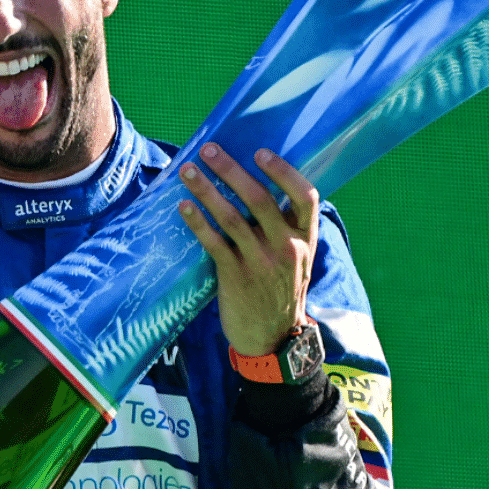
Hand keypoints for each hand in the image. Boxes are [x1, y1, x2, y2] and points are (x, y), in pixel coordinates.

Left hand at [176, 143, 318, 356]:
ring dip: (206, 190)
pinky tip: (183, 207)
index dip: (283, 171)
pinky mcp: (236, 277)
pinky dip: (197, 222)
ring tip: (187, 171)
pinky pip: (214, 243)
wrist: (272, 337)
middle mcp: (286, 247)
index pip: (305, 196)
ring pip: (232, 217)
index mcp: (305, 238)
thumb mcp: (297, 258)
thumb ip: (284, 227)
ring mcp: (261, 263)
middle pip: (260, 199)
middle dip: (231, 170)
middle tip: (209, 150)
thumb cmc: (280, 288)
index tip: (260, 152)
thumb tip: (255, 185)